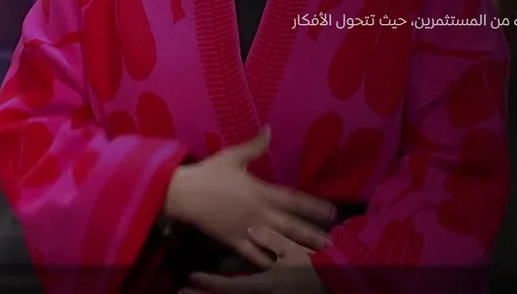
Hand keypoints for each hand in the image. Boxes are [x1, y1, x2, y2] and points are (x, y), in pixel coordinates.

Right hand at [165, 128, 335, 266]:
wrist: (184, 194)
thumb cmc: (209, 173)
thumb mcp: (233, 156)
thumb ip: (255, 145)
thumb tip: (269, 128)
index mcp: (262, 191)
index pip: (294, 200)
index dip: (314, 206)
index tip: (332, 212)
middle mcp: (259, 213)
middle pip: (292, 226)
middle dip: (312, 235)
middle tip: (331, 244)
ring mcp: (248, 230)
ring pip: (277, 244)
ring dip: (296, 251)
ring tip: (314, 258)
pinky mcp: (235, 242)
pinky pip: (255, 256)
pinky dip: (268, 262)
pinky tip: (280, 267)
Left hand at [185, 227, 328, 293]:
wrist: (335, 287)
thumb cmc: (316, 271)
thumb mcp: (295, 254)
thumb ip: (273, 241)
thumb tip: (252, 229)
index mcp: (263, 286)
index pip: (230, 287)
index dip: (209, 283)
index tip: (191, 278)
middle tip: (181, 293)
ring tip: (191, 292)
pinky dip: (231, 289)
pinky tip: (221, 286)